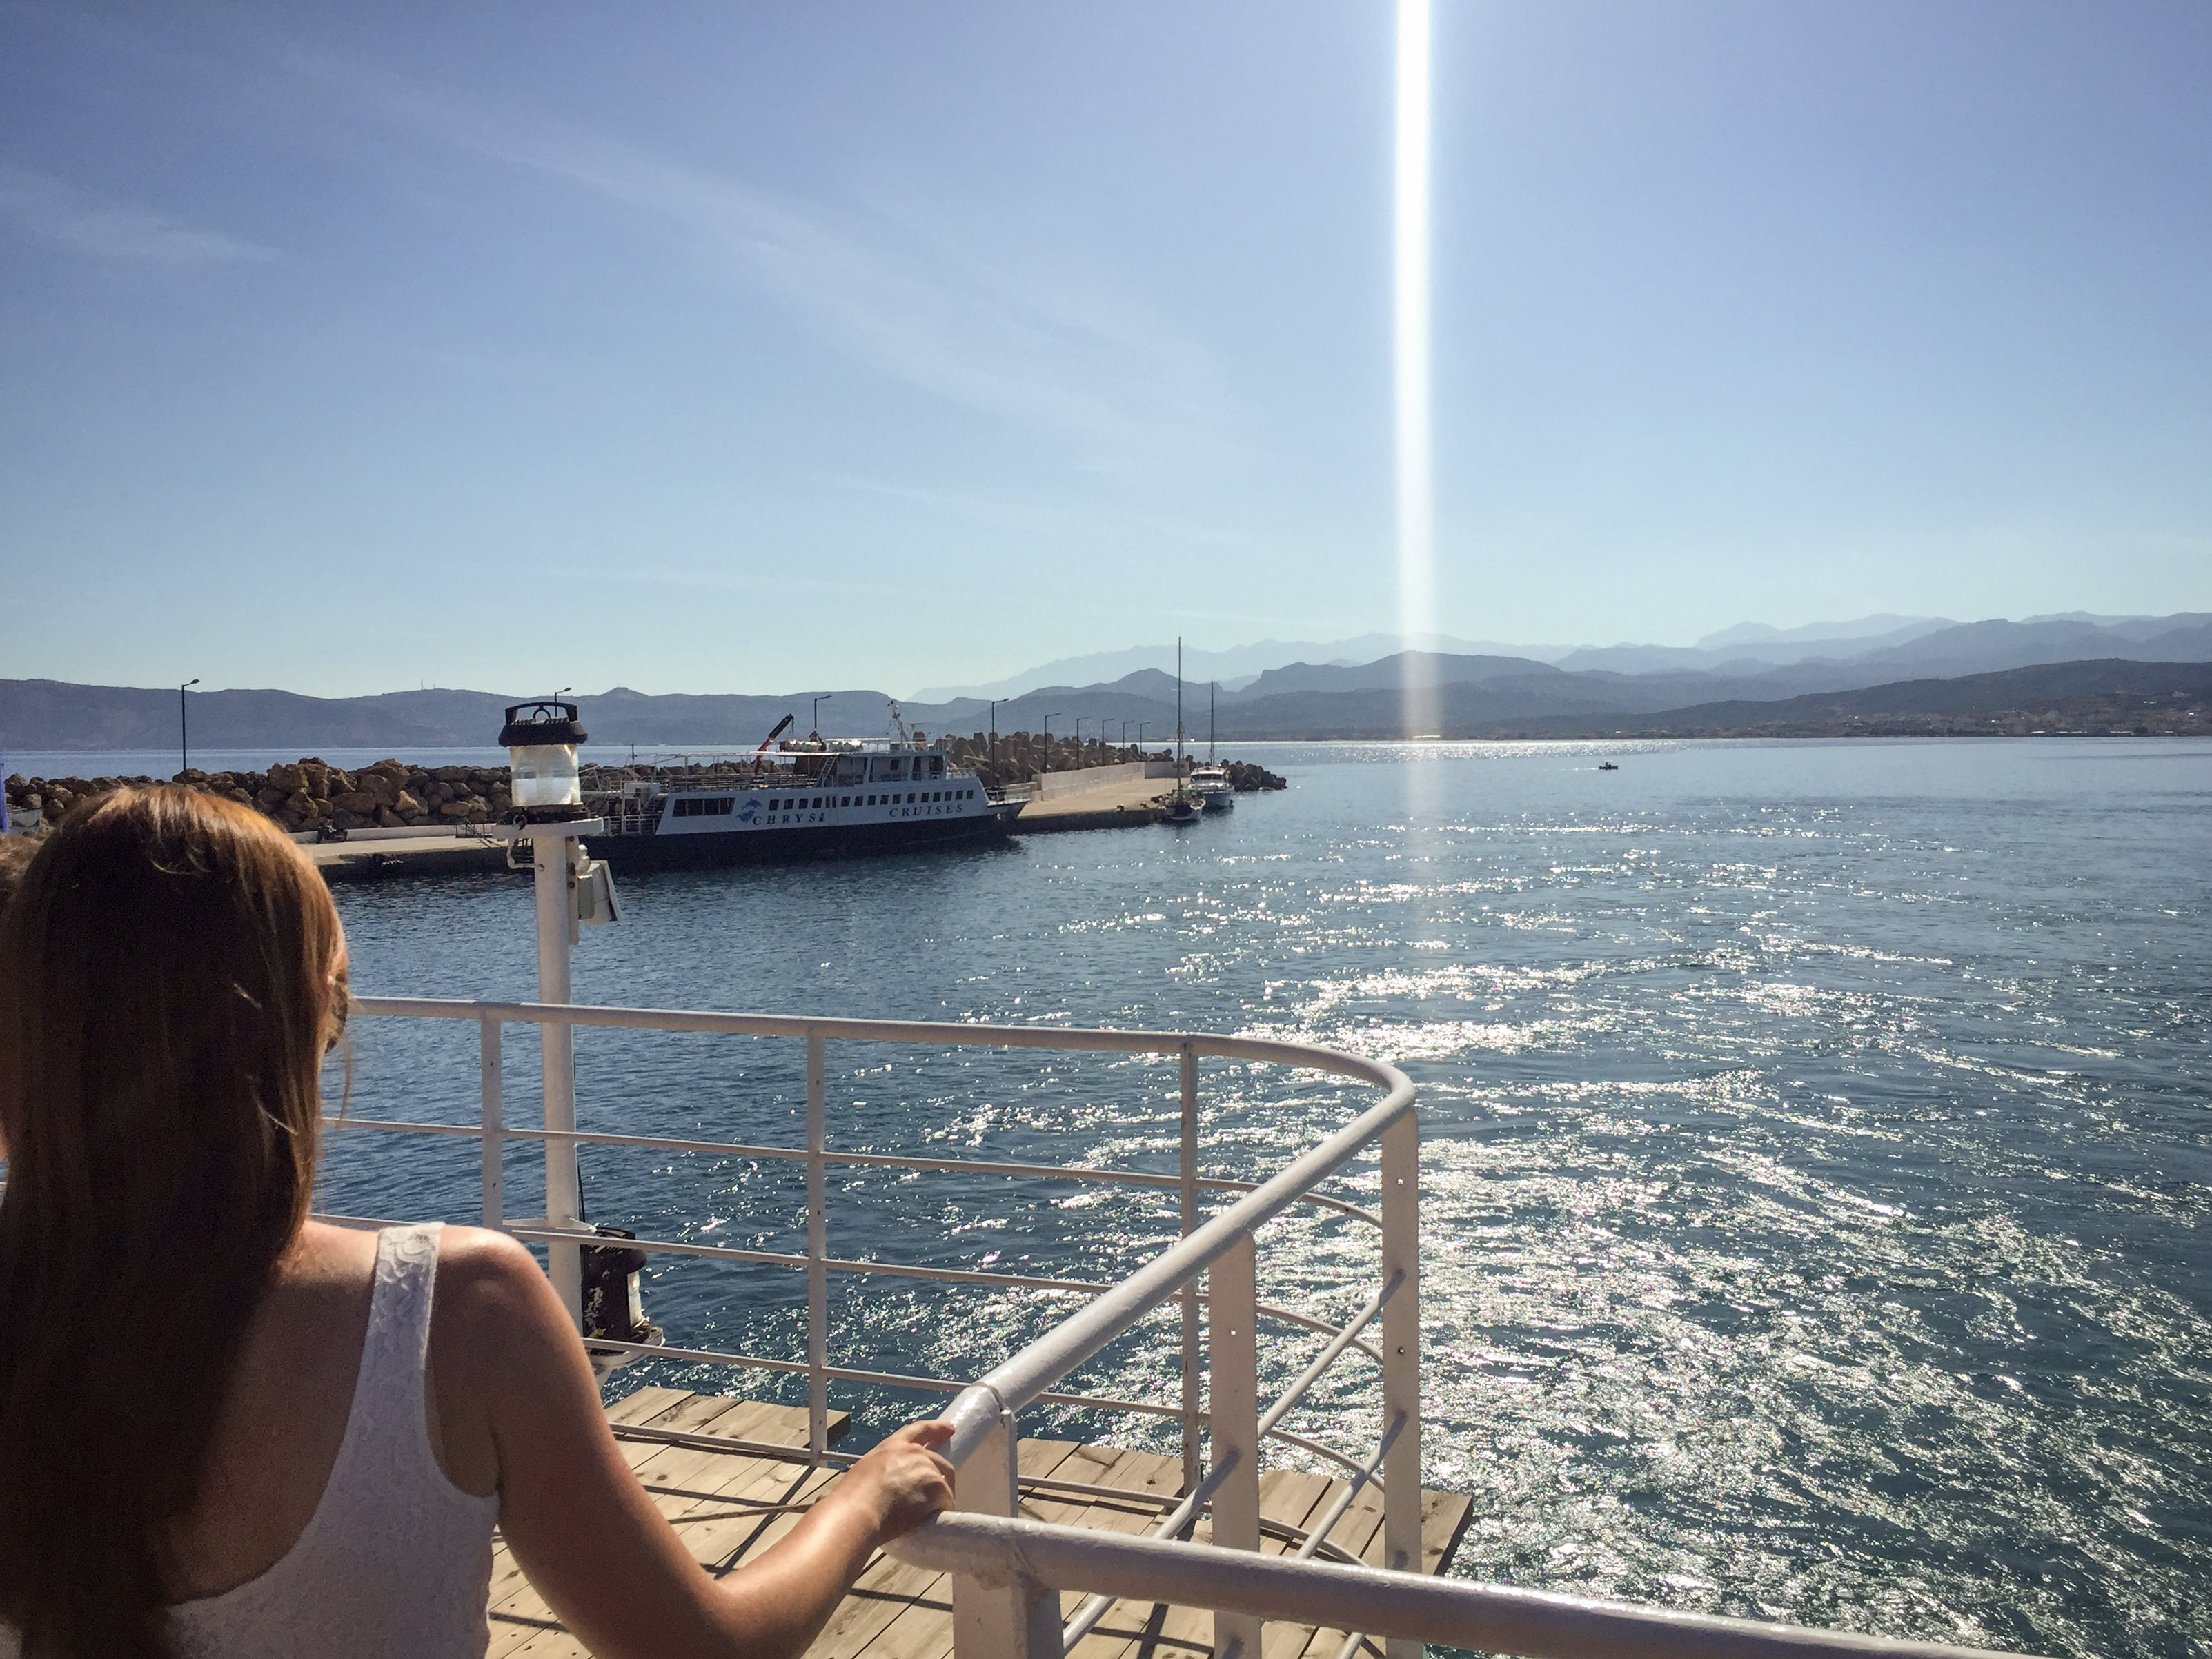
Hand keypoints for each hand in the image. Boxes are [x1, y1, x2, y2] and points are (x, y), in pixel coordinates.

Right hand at [843, 1420, 955, 1542]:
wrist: (859, 1511)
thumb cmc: (854, 1497)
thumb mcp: (868, 1470)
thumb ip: (886, 1470)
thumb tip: (891, 1485)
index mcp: (894, 1446)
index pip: (921, 1430)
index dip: (937, 1429)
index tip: (950, 1429)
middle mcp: (915, 1453)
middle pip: (939, 1462)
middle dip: (942, 1477)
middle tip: (938, 1494)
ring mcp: (927, 1470)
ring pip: (944, 1485)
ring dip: (938, 1500)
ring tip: (924, 1516)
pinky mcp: (936, 1489)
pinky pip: (946, 1503)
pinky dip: (940, 1513)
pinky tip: (928, 1522)